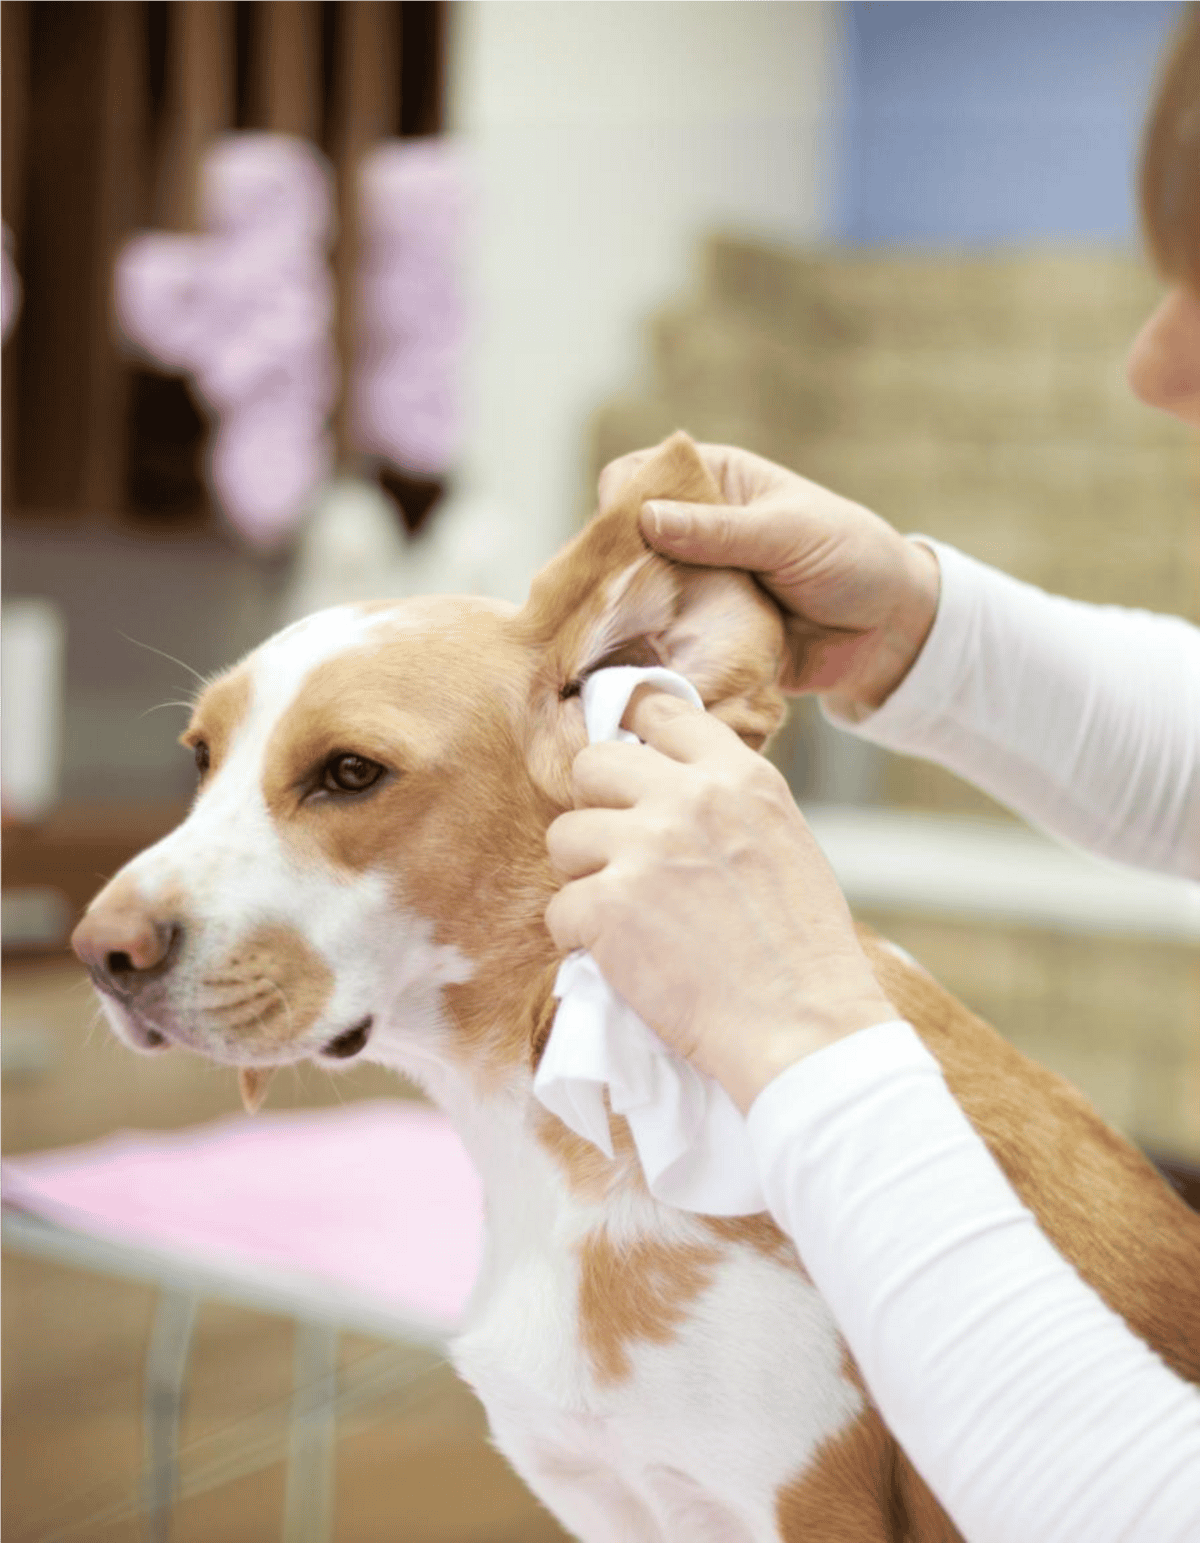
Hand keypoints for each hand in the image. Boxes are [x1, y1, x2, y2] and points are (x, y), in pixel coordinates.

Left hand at [544, 689, 899, 1112]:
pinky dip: (579, 939)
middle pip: (593, 763)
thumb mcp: (783, 840)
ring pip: (564, 836)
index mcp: (739, 777)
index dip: (631, 734)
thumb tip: (666, 786)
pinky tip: (621, 958)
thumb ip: (725, 804)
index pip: (660, 711)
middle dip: (595, 807)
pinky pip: (560, 909)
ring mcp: (644, 848)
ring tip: (623, 914)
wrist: (802, 1025)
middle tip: (615, 853)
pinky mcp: (608, 905)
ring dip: (583, 876)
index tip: (624, 766)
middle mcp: (689, 798)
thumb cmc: (802, 950)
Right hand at [599, 442, 940, 713]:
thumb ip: (720, 530)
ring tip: (615, 639)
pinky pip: (661, 645)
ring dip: (626, 617)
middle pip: (622, 542)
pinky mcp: (700, 637)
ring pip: (634, 597)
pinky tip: (637, 668)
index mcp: (713, 484)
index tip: (615, 536)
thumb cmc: (850, 557)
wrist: (889, 632)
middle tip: (609, 599)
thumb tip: (646, 518)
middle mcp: (691, 533)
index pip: (638, 475)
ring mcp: (692, 587)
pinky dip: (650, 657)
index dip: (619, 500)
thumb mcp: (788, 533)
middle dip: (610, 569)